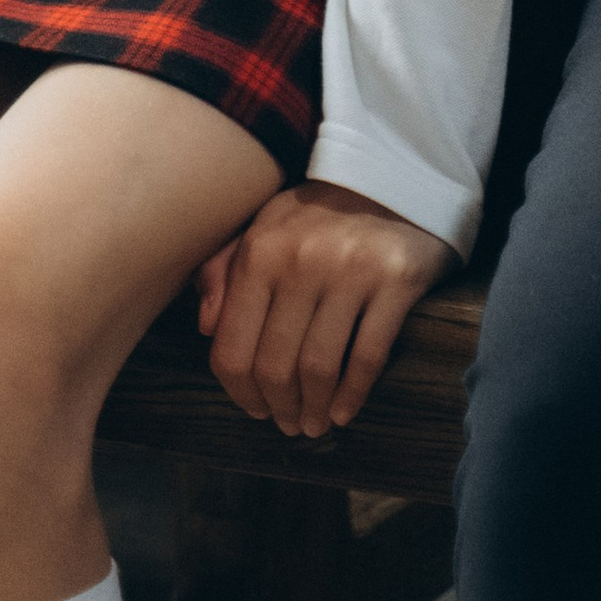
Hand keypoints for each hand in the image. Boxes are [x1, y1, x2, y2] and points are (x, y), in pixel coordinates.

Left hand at [199, 181, 451, 439]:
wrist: (394, 176)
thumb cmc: (318, 214)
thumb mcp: (264, 228)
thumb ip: (224, 272)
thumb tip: (204, 328)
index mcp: (259, 252)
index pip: (232, 349)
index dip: (239, 393)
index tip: (254, 409)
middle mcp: (301, 261)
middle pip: (276, 367)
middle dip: (279, 408)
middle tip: (288, 424)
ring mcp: (351, 270)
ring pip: (319, 368)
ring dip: (314, 409)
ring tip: (314, 423)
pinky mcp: (396, 280)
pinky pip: (368, 356)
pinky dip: (352, 395)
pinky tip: (344, 410)